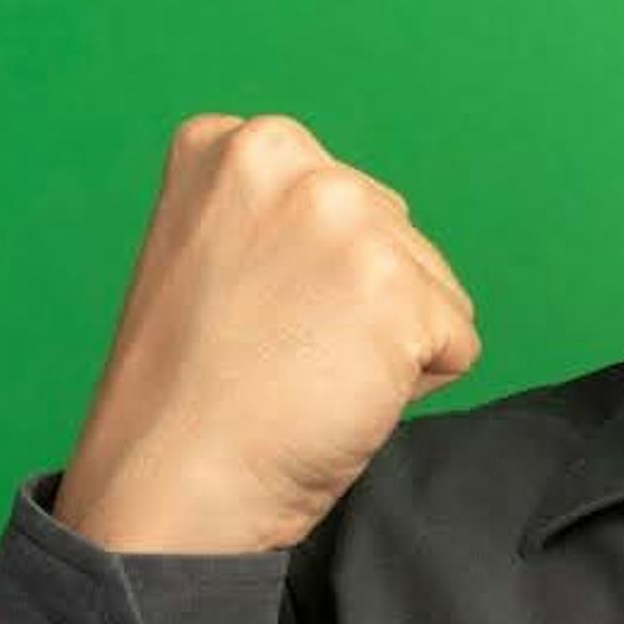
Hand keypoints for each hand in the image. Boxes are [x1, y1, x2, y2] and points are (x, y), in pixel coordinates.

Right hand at [53, 112, 480, 552]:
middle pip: (396, 235)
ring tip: (304, 376)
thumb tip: (369, 234)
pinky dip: (415, 387)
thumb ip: (280, 222)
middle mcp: (289, 157)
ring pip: (432, 288)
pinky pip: (456, 344)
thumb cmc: (186, 393)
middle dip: (359, 304)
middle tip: (279, 354)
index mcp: (232, 144)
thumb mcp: (209, 256)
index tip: (249, 314)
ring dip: (389, 345)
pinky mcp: (399, 289)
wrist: (166, 479)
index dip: (312, 276)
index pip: (342, 200)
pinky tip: (336, 398)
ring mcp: (347, 218)